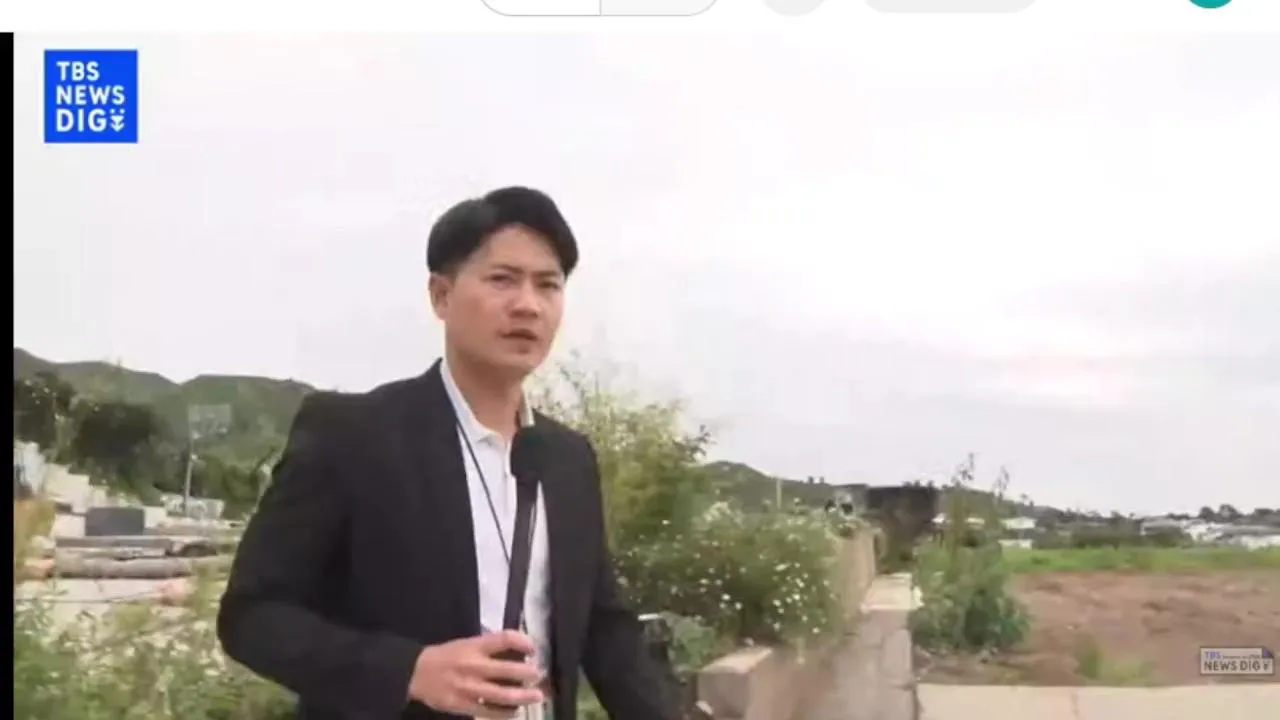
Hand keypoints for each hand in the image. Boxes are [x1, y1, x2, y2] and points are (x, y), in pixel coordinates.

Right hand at [408, 630, 545, 718]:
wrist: (417, 673)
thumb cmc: (447, 656)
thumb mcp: (467, 643)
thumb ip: (489, 647)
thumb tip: (519, 652)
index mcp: (474, 646)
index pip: (504, 639)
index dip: (522, 642)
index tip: (533, 648)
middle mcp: (473, 666)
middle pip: (508, 669)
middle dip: (528, 674)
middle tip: (539, 675)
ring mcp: (469, 687)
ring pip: (502, 694)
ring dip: (523, 696)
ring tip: (536, 696)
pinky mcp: (463, 705)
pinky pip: (489, 712)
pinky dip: (505, 713)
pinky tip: (515, 712)